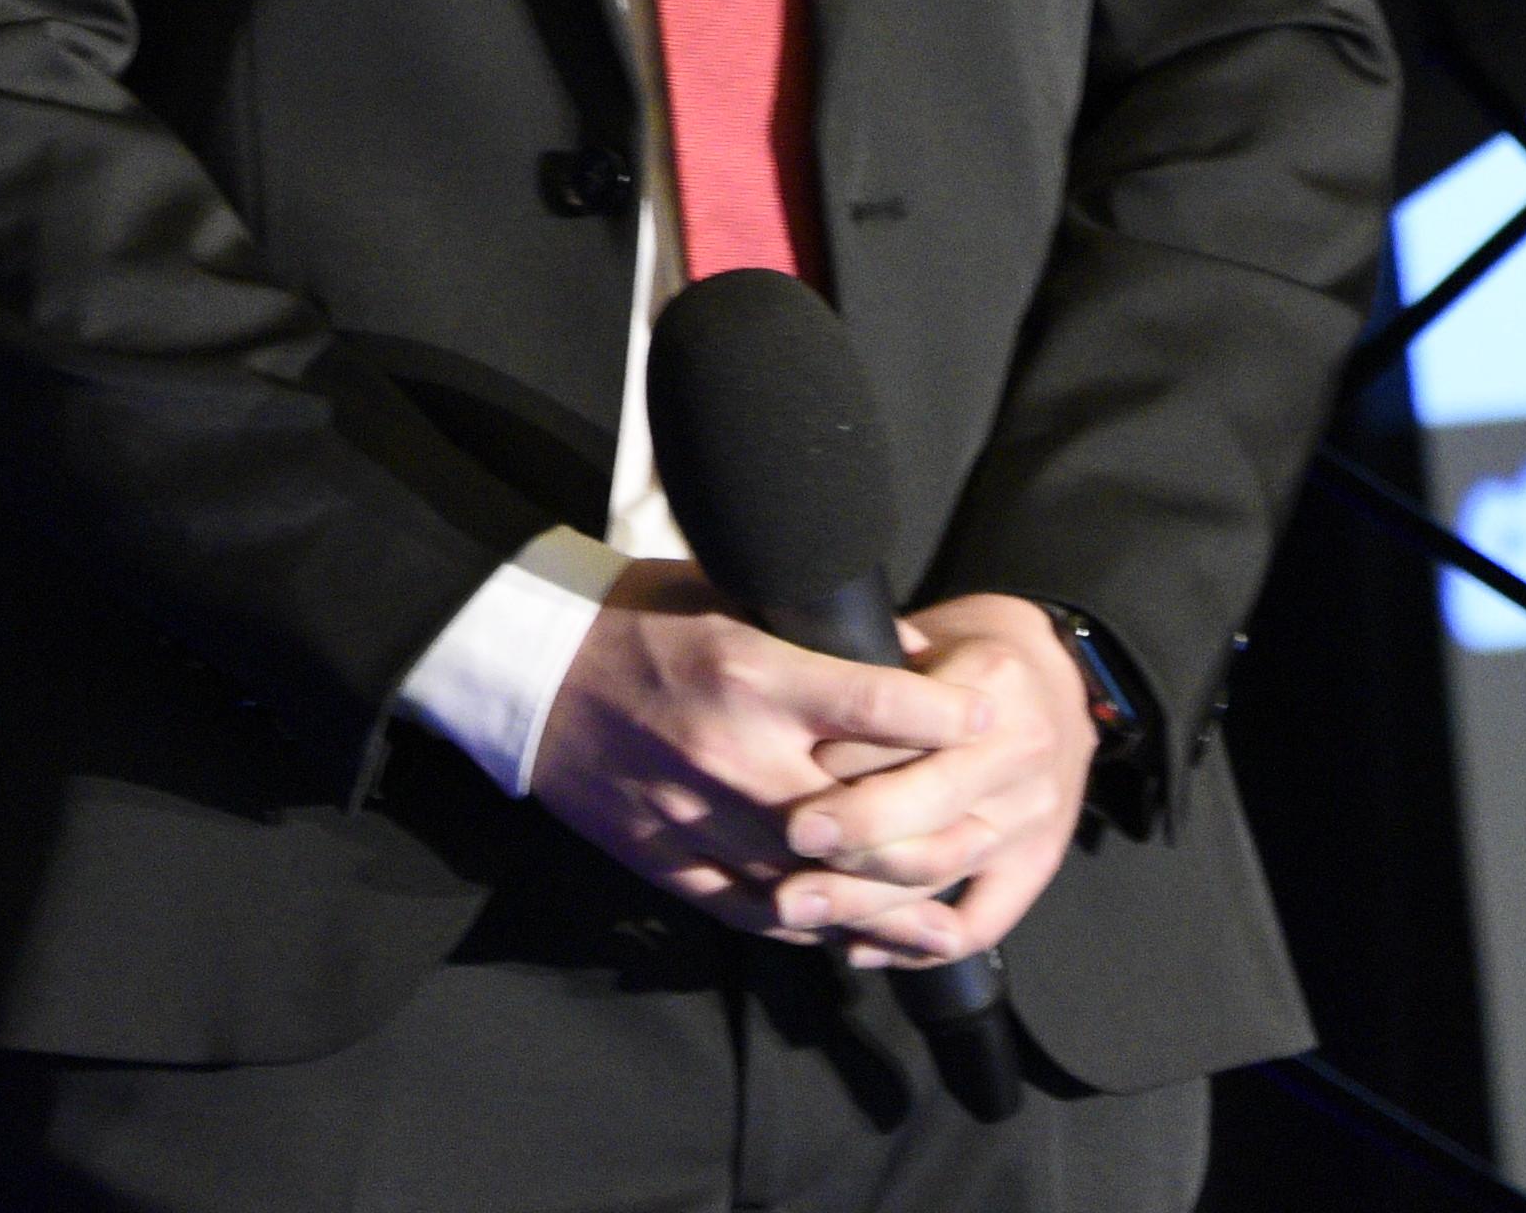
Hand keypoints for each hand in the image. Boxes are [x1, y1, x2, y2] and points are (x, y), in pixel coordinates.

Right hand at [529, 565, 970, 945]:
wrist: (530, 674)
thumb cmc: (633, 619)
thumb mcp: (726, 591)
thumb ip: (814, 630)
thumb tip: (908, 654)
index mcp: (751, 673)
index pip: (880, 706)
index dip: (950, 716)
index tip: (995, 717)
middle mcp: (735, 754)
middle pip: (866, 816)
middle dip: (937, 827)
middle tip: (986, 825)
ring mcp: (703, 818)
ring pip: (821, 883)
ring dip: (890, 904)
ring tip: (946, 917)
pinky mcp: (673, 863)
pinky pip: (760, 912)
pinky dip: (815, 925)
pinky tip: (854, 934)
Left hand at [778, 593, 1096, 968]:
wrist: (1062, 678)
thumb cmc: (967, 652)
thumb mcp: (928, 632)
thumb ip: (872, 656)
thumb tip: (796, 678)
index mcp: (990, 680)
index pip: (906, 725)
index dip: (839, 750)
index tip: (784, 766)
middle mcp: (1020, 750)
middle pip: (928, 802)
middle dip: (853, 827)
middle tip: (789, 838)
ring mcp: (1034, 815)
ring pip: (941, 867)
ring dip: (863, 896)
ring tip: (794, 904)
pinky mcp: (1038, 864)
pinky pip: (980, 921)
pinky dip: (917, 943)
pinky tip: (859, 946)